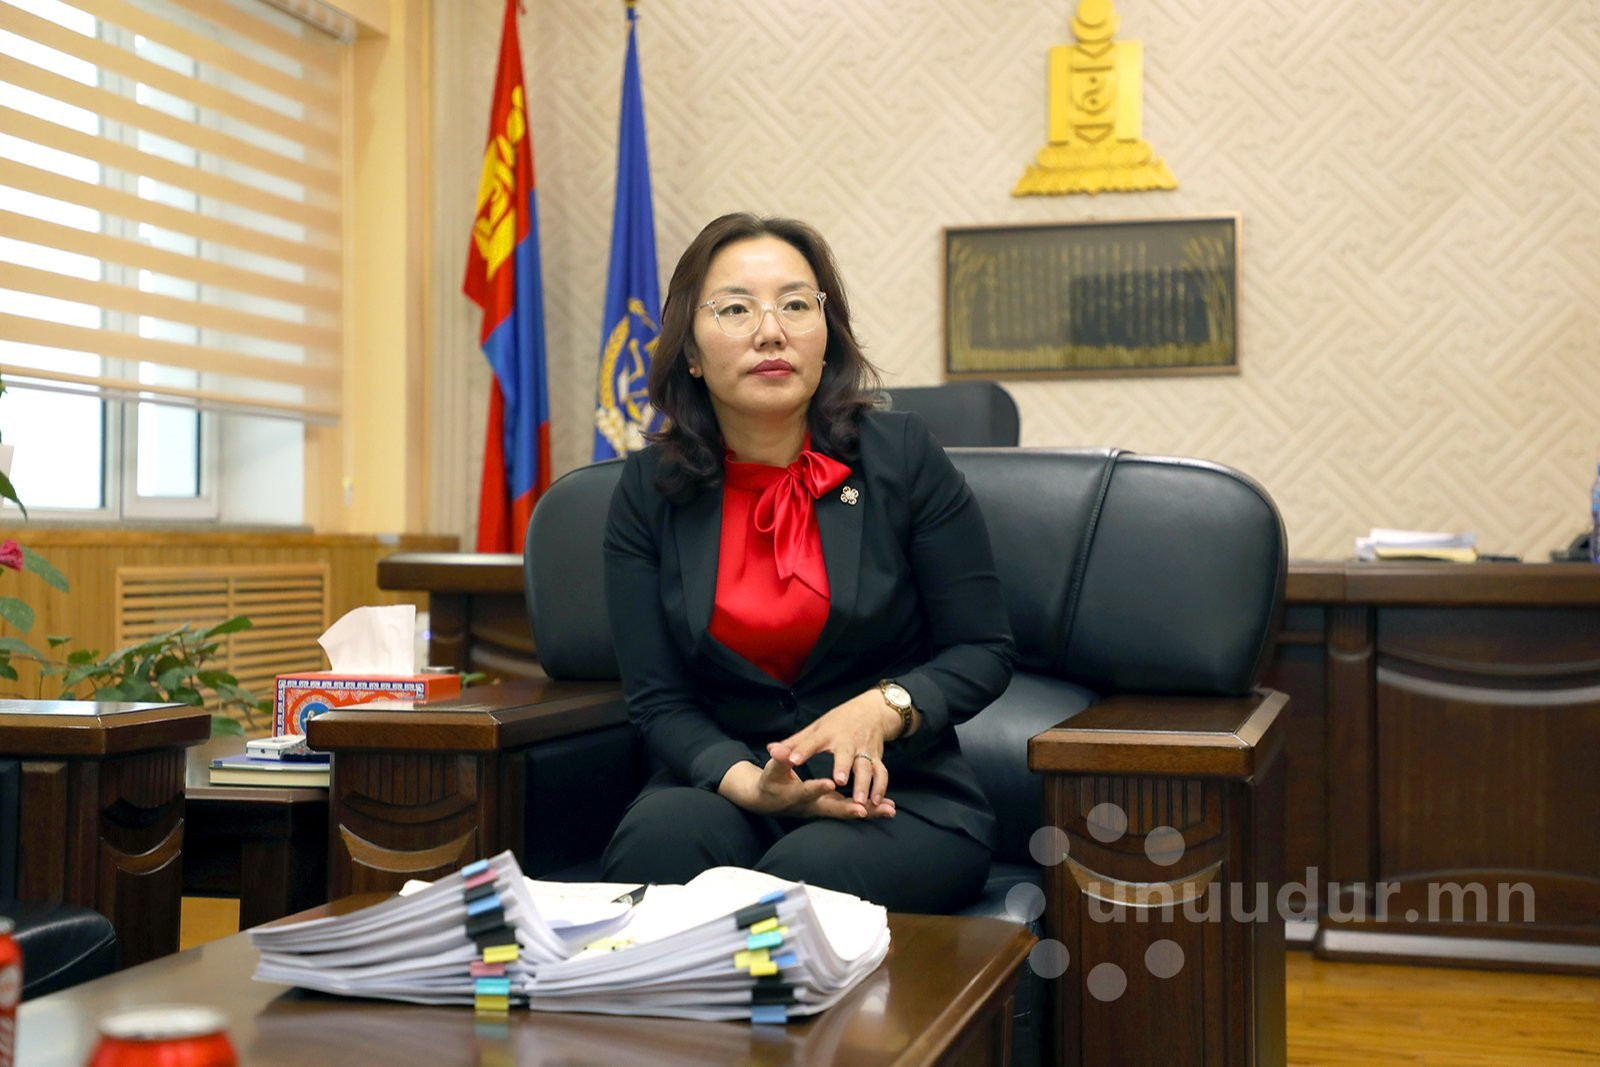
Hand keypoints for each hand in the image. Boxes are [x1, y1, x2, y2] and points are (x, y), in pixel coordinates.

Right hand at [718, 757, 894, 819]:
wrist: (771, 801)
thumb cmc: (771, 783)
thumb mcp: (771, 771)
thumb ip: (778, 760)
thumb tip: (774, 749)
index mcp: (796, 796)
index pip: (807, 792)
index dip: (817, 788)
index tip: (830, 783)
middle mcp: (812, 806)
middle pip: (832, 809)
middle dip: (848, 809)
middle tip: (863, 810)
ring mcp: (824, 808)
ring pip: (847, 811)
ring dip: (868, 811)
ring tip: (889, 810)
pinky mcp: (833, 807)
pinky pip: (853, 810)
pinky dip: (871, 810)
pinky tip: (889, 809)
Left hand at [767, 689, 899, 807]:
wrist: (872, 711)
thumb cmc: (839, 721)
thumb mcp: (815, 728)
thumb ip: (794, 742)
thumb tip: (771, 749)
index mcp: (827, 734)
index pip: (811, 742)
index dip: (802, 750)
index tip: (793, 760)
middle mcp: (847, 742)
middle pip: (846, 755)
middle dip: (843, 767)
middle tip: (838, 782)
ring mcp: (863, 750)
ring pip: (866, 767)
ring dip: (865, 784)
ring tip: (861, 801)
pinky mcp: (876, 757)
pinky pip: (881, 772)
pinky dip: (881, 786)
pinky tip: (876, 801)